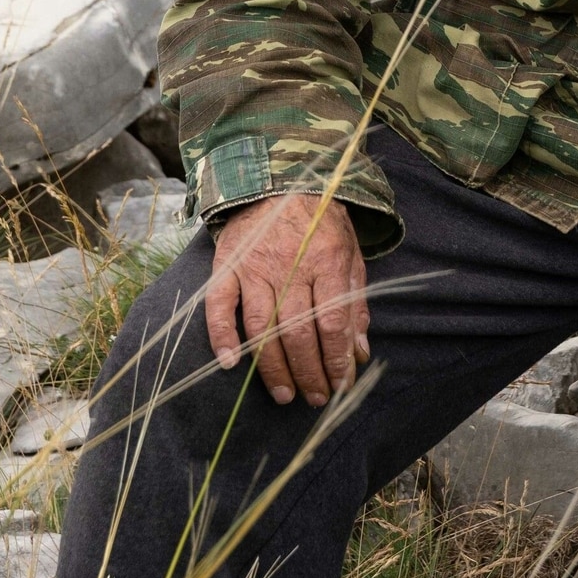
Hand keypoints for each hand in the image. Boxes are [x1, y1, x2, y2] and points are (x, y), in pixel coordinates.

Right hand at [204, 189, 369, 408]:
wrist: (278, 179)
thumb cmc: (321, 222)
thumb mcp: (350, 253)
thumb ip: (356, 303)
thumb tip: (359, 353)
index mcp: (326, 260)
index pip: (331, 322)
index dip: (336, 359)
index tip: (340, 384)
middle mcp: (290, 266)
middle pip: (298, 331)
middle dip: (308, 372)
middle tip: (315, 398)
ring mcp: (254, 267)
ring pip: (262, 326)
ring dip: (272, 366)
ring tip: (283, 394)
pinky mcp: (226, 265)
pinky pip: (219, 305)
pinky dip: (222, 335)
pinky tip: (230, 363)